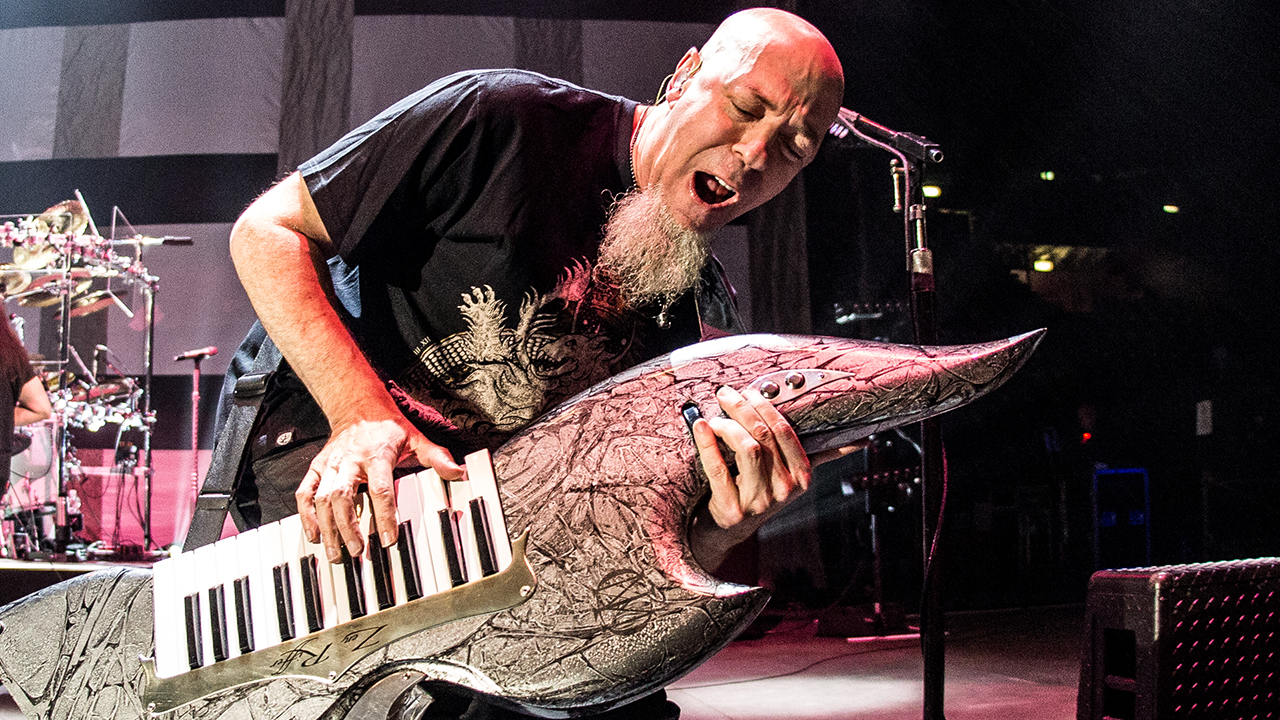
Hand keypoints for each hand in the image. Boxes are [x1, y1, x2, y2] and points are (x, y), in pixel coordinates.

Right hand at [296, 414, 461, 562]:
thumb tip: (459, 472)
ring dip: (328, 528)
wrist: (357, 405)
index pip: (380, 489)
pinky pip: (305, 493)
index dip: (384, 516)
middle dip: (349, 527)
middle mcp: (350, 460)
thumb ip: (437, 457)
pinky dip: (307, 516)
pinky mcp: (317, 468)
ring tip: (337, 552)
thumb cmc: (388, 427)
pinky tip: (315, 535)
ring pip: (322, 499)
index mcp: (376, 454)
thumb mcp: (416, 438)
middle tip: (359, 551)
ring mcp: (331, 465)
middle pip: (344, 497)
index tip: (388, 539)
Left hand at [689, 385, 865, 570]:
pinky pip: (718, 468)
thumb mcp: (793, 477)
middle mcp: (783, 490)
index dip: (767, 407)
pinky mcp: (731, 510)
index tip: (750, 392)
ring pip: (746, 448)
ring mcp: (758, 502)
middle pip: (764, 436)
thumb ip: (822, 455)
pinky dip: (707, 443)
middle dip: (743, 409)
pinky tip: (700, 426)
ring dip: (727, 426)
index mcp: (801, 478)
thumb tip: (861, 441)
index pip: (787, 432)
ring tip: (715, 416)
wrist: (728, 530)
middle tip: (726, 394)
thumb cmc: (760, 493)